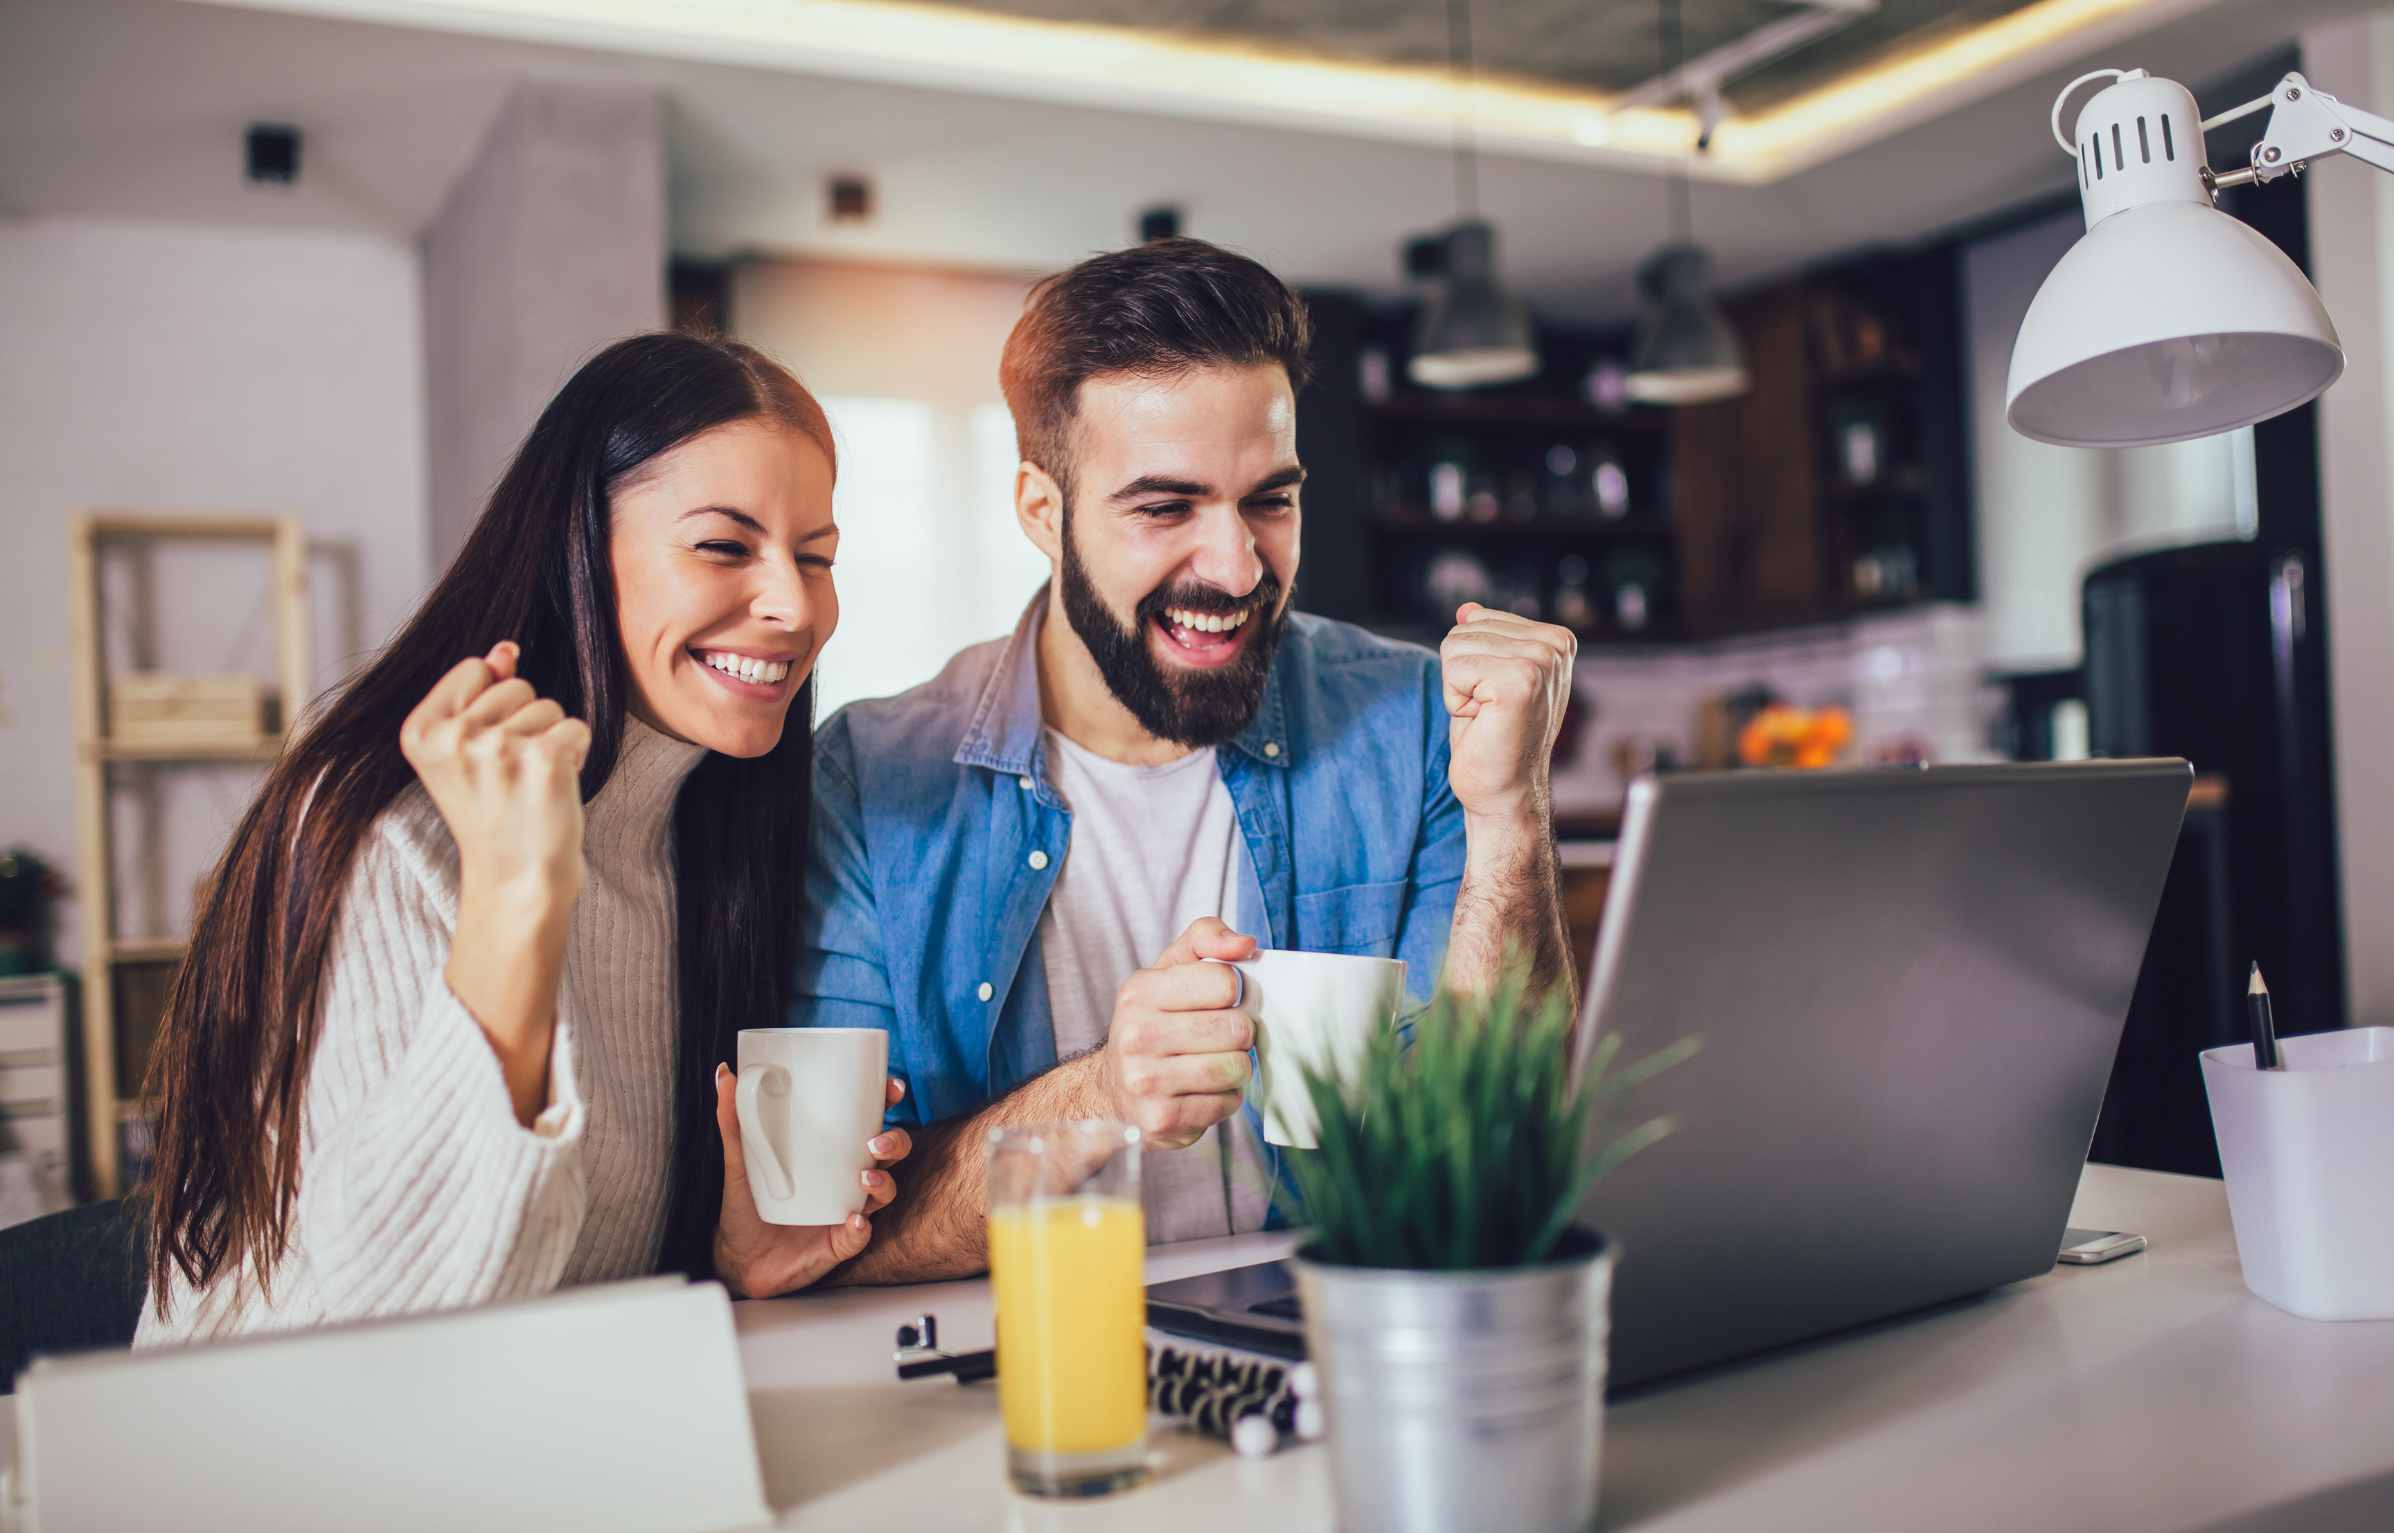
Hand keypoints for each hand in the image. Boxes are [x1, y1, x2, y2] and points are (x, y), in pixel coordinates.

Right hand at [399, 641, 590, 902]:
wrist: (515, 877)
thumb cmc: (494, 809)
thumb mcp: (467, 750)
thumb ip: (481, 692)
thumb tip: (506, 647)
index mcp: (420, 731)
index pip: (475, 669)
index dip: (492, 705)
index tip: (483, 751)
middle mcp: (453, 737)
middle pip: (516, 685)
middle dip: (524, 723)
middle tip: (510, 774)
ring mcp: (498, 748)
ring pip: (548, 706)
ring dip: (550, 740)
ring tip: (529, 782)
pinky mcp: (544, 759)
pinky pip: (576, 727)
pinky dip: (575, 754)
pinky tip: (554, 786)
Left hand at [712, 1067, 911, 1298]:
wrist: (738, 1259)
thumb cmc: (746, 1206)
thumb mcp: (739, 1161)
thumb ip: (733, 1121)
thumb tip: (724, 1075)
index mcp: (831, 1152)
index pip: (868, 1121)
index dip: (887, 1103)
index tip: (890, 1088)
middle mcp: (846, 1178)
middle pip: (888, 1154)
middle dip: (894, 1142)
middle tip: (876, 1141)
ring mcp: (846, 1210)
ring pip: (884, 1192)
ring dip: (883, 1182)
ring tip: (865, 1178)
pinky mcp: (839, 1243)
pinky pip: (859, 1236)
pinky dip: (860, 1229)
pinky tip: (853, 1222)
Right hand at [1094, 917, 1257, 1150]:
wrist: (1115, 1088)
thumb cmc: (1154, 1021)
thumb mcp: (1171, 969)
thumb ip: (1207, 938)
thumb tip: (1246, 944)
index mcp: (1139, 991)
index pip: (1224, 981)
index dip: (1237, 991)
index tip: (1225, 1000)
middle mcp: (1135, 1035)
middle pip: (1236, 1028)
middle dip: (1241, 1033)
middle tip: (1224, 1037)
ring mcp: (1145, 1081)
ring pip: (1235, 1068)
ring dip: (1238, 1067)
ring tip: (1218, 1062)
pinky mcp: (1161, 1119)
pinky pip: (1226, 1104)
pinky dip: (1227, 1097)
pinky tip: (1207, 1090)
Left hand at [1439, 603, 1576, 824]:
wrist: (1504, 791)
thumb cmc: (1494, 738)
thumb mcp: (1487, 678)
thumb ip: (1484, 639)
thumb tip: (1466, 609)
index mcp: (1556, 639)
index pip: (1477, 619)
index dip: (1472, 662)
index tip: (1496, 697)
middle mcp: (1555, 646)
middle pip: (1462, 629)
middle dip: (1461, 674)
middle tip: (1490, 710)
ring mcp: (1540, 661)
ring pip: (1454, 646)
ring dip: (1459, 689)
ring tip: (1488, 716)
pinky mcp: (1519, 681)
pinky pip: (1453, 669)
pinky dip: (1456, 702)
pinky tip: (1483, 722)